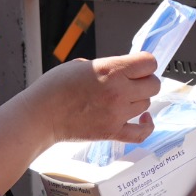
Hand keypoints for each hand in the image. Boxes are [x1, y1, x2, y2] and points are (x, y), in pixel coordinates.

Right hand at [40, 51, 160, 144]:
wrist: (41, 114)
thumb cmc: (55, 87)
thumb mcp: (83, 64)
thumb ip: (108, 67)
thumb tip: (122, 72)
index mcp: (111, 70)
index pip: (149, 62)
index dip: (145, 63)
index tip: (139, 66)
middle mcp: (118, 91)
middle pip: (153, 85)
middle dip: (145, 81)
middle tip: (133, 82)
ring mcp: (117, 113)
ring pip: (146, 105)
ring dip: (138, 100)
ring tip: (123, 99)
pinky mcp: (112, 132)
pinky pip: (141, 133)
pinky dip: (146, 126)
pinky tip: (143, 119)